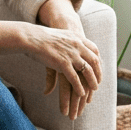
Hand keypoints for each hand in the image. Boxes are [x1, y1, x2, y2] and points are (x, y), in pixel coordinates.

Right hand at [36, 0, 99, 118]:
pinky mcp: (62, 62)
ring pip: (87, 70)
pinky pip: (74, 77)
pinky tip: (81, 93)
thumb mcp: (61, 37)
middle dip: (98, 73)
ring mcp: (71, 54)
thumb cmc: (42, 37)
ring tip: (93, 90)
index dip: (98, 61)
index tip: (99, 69)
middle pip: (94, 61)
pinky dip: (79, 86)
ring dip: (92, 82)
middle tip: (98, 83)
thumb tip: (70, 50)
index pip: (94, 50)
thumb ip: (69, 43)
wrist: (31, 36)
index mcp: (77, 38)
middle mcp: (77, 45)